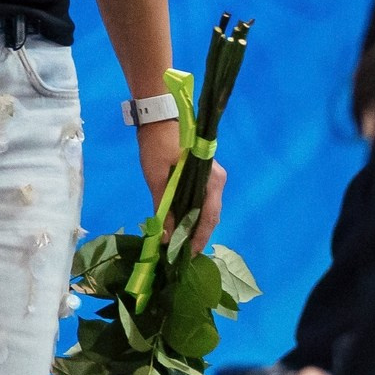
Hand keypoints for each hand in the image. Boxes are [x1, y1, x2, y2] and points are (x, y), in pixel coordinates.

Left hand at [136, 120, 225, 252]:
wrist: (158, 119)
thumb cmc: (158, 145)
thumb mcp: (157, 177)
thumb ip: (162, 205)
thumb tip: (164, 235)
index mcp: (212, 180)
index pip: (209, 217)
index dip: (198, 238)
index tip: (187, 255)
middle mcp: (217, 181)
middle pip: (209, 215)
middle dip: (195, 235)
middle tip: (180, 254)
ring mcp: (211, 179)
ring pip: (204, 209)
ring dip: (191, 226)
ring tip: (177, 244)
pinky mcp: (201, 177)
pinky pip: (198, 201)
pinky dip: (189, 214)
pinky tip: (176, 225)